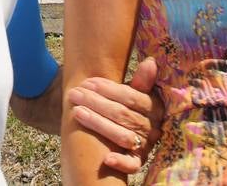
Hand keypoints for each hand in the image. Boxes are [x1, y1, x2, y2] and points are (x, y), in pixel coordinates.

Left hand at [67, 55, 161, 174]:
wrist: (129, 137)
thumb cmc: (128, 109)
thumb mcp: (134, 95)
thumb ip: (141, 81)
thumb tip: (151, 61)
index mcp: (153, 107)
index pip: (131, 97)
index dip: (108, 89)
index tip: (87, 83)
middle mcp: (151, 127)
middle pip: (122, 115)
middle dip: (96, 103)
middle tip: (73, 94)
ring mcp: (145, 145)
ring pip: (123, 136)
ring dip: (99, 125)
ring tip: (76, 112)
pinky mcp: (138, 161)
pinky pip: (133, 165)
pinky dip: (121, 162)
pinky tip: (106, 158)